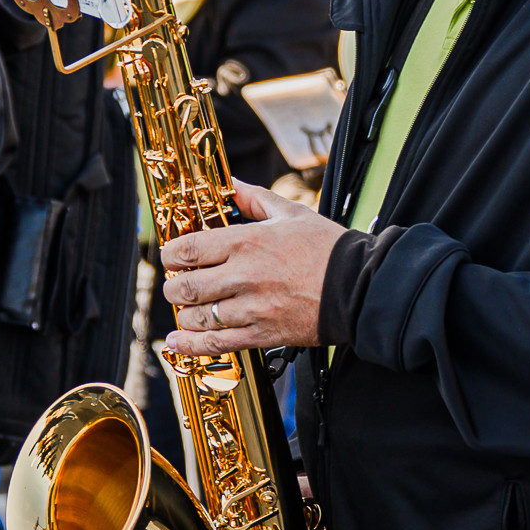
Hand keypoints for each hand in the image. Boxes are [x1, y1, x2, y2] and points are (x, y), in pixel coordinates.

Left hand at [160, 180, 344, 356]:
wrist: (359, 287)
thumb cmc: (328, 249)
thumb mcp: (291, 213)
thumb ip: (254, 198)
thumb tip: (230, 184)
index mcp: (248, 241)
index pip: (188, 248)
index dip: (170, 254)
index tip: (170, 257)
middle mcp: (244, 275)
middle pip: (186, 286)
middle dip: (173, 287)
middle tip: (176, 285)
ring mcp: (252, 308)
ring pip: (198, 317)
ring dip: (184, 314)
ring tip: (186, 310)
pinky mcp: (262, 334)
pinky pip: (217, 343)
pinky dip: (192, 344)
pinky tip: (179, 341)